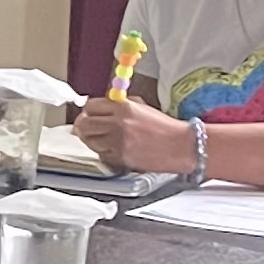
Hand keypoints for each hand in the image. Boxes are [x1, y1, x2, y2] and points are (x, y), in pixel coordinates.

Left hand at [70, 97, 195, 174]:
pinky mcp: (121, 157)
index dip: (87, 111)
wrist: (181, 145)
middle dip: (82, 126)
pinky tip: (111, 149)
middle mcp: (118, 123)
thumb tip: (97, 109)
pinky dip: (102, 152)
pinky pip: (102, 154)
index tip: (87, 114)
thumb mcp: (141, 107)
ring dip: (90, 140)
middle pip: (85, 124)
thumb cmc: (164, 127)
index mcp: (123, 107)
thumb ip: (118, 106)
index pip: (91, 106)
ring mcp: (118, 142)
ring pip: (90, 141)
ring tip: (98, 139)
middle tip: (83, 129)